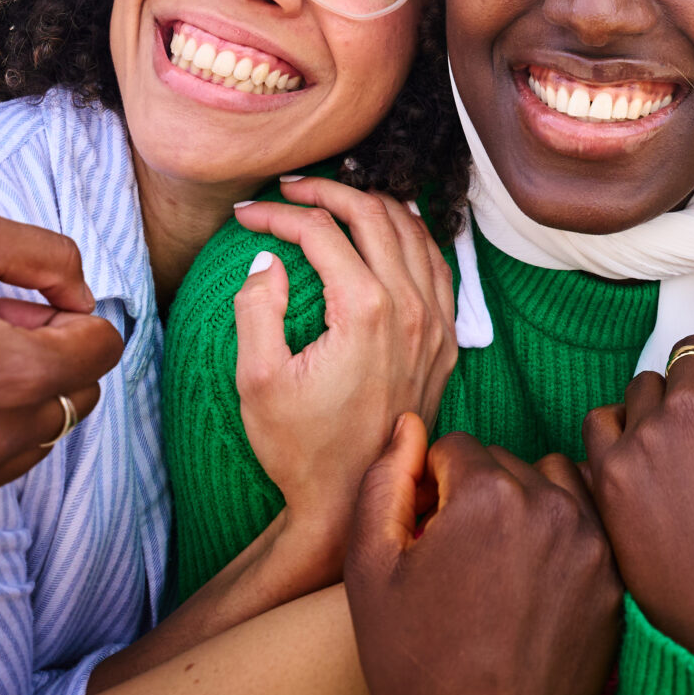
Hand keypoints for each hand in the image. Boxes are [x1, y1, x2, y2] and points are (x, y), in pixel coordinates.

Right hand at [232, 178, 457, 558]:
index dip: (278, 215)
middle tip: (288, 190)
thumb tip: (268, 259)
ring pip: (414, 232)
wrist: (349, 503)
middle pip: (373, 215)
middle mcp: (411, 309)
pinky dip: (412, 237)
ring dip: (372, 205)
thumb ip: (257, 308)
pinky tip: (389, 235)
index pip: (322, 231)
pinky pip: (439, 266)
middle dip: (326, 192)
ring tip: (333, 201)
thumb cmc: (299, 447)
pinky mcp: (447, 342)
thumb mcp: (257, 379)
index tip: (245, 217)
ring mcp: (437, 324)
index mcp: (364, 311)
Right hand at [346, 416, 620, 694]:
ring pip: (552, 484)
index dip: (431, 486)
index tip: (424, 530)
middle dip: (476, 495)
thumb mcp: (370, 567)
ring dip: (525, 504)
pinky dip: (562, 537)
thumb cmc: (414, 662)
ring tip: (497, 561)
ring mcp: (591, 544)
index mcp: (487, 494)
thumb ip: (385, 480)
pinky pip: (588, 527)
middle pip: (504, 464)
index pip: (456, 447)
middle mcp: (549, 506)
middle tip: (456, 557)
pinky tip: (534, 580)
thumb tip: (409, 426)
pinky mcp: (615, 581)